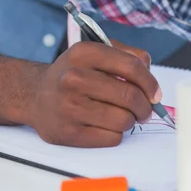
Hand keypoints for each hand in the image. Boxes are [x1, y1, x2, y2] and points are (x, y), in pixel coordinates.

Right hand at [27, 41, 160, 147]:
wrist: (35, 94)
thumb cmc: (73, 73)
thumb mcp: (95, 52)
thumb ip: (127, 56)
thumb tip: (152, 82)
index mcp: (83, 53)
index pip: (132, 66)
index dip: (151, 82)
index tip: (155, 94)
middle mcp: (73, 78)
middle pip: (130, 96)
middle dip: (145, 106)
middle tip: (144, 110)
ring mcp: (69, 106)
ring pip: (123, 120)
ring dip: (130, 120)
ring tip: (121, 115)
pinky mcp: (68, 132)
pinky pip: (111, 138)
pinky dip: (115, 133)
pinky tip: (105, 124)